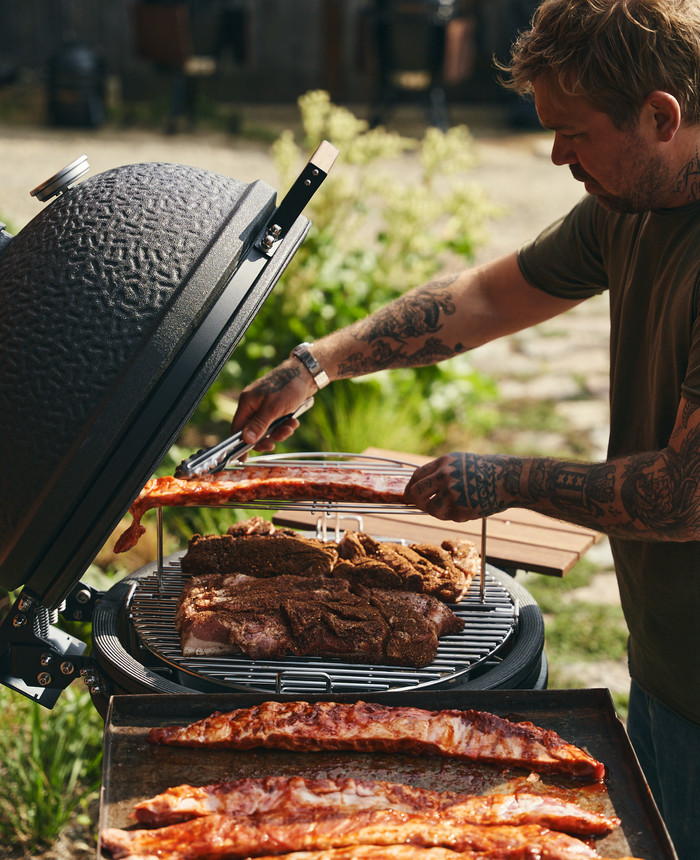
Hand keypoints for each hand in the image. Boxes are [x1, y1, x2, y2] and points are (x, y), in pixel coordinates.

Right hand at [231, 359, 316, 452]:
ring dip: (279, 432)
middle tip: (274, 443)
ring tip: (290, 426)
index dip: (240, 444)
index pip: (237, 428)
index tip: (244, 458)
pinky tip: (293, 421)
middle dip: (265, 439)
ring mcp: (264, 408)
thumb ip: (259, 424)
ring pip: (267, 430)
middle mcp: (253, 406)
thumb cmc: (288, 386)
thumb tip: (245, 440)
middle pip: (252, 432)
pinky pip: (276, 425)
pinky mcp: (276, 409)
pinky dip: (285, 426)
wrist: (307, 375)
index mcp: (247, 403)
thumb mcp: (273, 408)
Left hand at [403, 452, 521, 520]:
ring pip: (431, 509)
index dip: (411, 487)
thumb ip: (441, 470)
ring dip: (437, 512)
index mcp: (444, 462)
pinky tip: (469, 507)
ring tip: (451, 507)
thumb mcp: (461, 461)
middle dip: (415, 501)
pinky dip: (457, 516)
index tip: (410, 494)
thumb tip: (422, 485)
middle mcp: (445, 476)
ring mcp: (453, 493)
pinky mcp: (462, 509)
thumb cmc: (487, 470)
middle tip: (420, 505)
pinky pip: (450, 517)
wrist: (509, 479)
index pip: (416, 476)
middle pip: (416, 493)